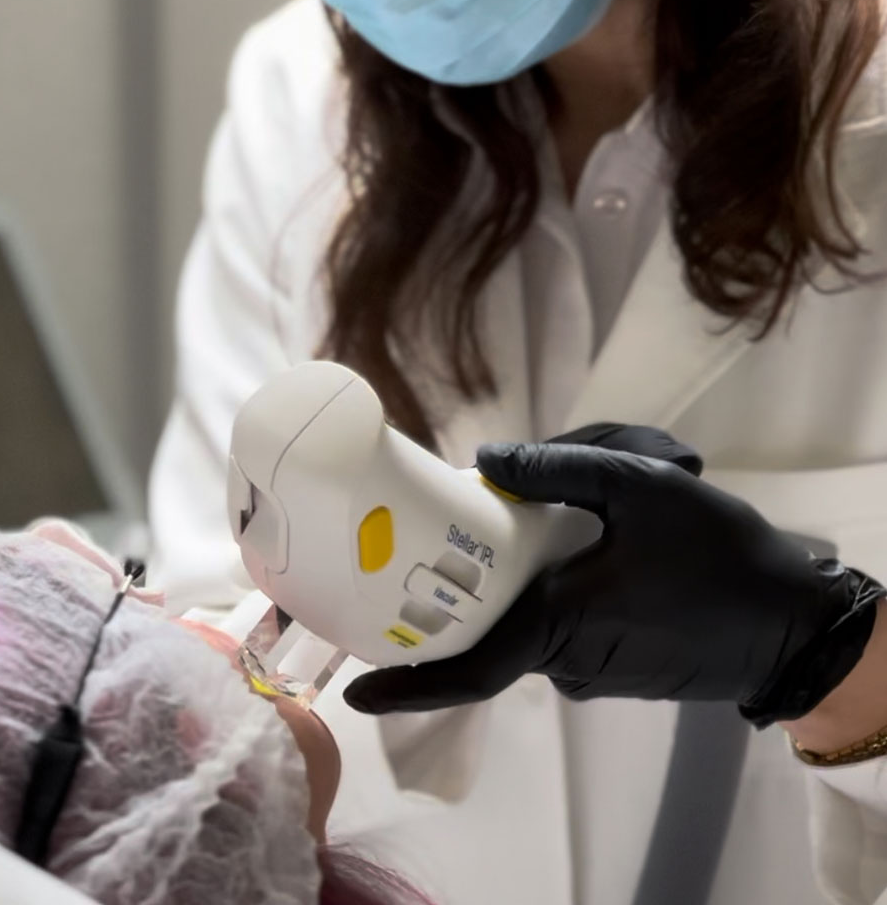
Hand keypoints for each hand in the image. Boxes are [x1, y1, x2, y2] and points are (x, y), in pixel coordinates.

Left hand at [345, 438, 882, 724]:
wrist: (796, 624)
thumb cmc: (721, 555)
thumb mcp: (644, 485)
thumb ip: (562, 468)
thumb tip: (486, 458)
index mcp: (561, 621)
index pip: (470, 668)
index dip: (409, 685)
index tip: (353, 692)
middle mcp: (566, 657)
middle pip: (489, 623)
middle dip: (462, 579)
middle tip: (430, 528)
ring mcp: (591, 667)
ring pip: (528, 614)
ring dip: (524, 567)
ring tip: (546, 502)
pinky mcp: (614, 663)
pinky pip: (559, 621)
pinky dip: (550, 584)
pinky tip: (579, 536)